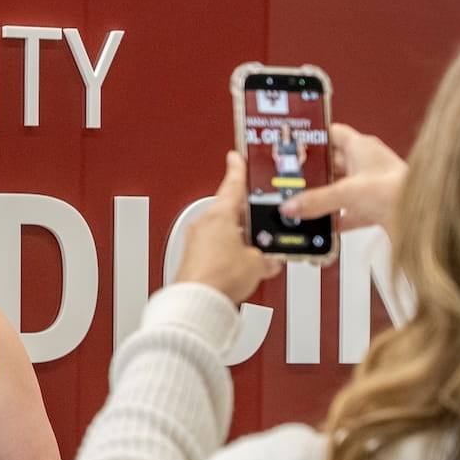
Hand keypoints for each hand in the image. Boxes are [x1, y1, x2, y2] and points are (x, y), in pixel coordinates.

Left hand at [176, 151, 282, 303]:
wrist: (197, 302)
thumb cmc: (219, 278)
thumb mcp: (257, 263)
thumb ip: (265, 256)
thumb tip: (267, 261)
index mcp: (220, 214)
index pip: (233, 183)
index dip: (238, 169)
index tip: (236, 157)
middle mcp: (204, 224)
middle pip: (229, 212)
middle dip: (247, 220)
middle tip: (262, 225)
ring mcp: (195, 241)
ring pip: (221, 233)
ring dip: (236, 240)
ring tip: (253, 254)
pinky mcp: (191, 259)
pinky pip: (213, 250)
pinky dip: (226, 254)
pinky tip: (238, 268)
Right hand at [278, 123, 406, 230]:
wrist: (421, 217)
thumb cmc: (397, 189)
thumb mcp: (346, 192)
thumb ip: (315, 200)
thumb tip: (290, 205)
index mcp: (362, 147)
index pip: (332, 133)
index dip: (314, 137)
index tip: (295, 144)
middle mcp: (367, 163)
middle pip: (332, 163)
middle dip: (313, 172)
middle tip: (292, 178)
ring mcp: (371, 185)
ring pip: (339, 187)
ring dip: (323, 196)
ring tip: (303, 202)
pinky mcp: (374, 206)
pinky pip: (348, 211)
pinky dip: (334, 218)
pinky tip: (322, 225)